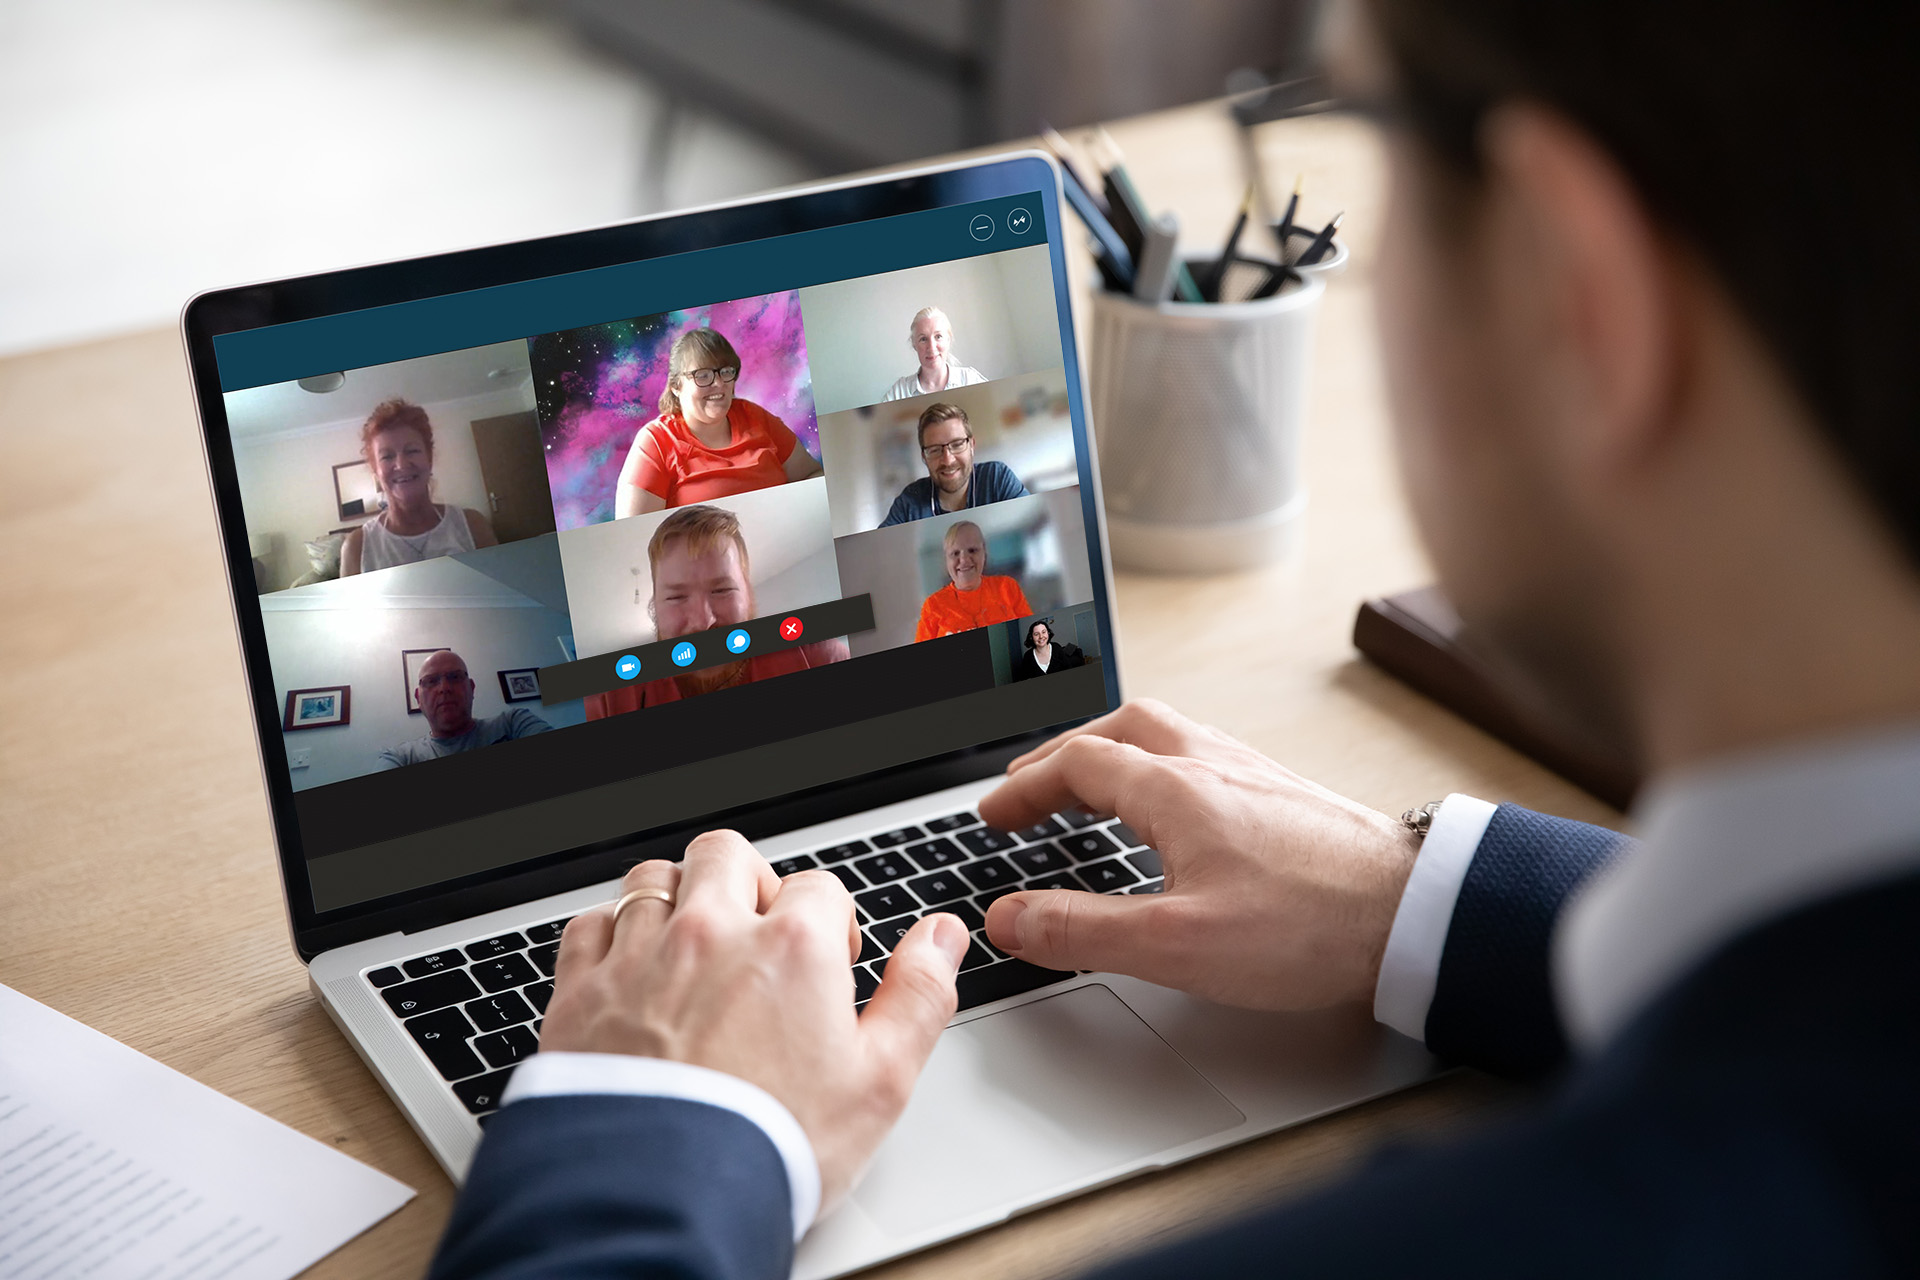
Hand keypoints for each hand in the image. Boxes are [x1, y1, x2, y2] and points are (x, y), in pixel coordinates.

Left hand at [540, 831, 969, 1208]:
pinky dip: (610, 935)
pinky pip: (590, 924)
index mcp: (791, 946)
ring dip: (678, 899)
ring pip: (655, 879)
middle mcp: (710, 933)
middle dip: (749, 882)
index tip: (829, 967)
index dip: (832, 924)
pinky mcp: (580, 993)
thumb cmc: (773, 1146)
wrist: (664, 1201)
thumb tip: (943, 936)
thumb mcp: (881, 1080)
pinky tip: (630, 970)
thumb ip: (920, 995)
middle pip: (727, 854)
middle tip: (759, 935)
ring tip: (694, 947)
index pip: (819, 887)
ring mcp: (638, 957)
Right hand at [977, 699, 1419, 1010]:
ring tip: (1092, 784)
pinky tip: (1176, 803)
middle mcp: (1212, 764)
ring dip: (1113, 750)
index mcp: (1174, 788)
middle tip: (1032, 785)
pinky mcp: (1286, 794)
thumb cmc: (1308, 926)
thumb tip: (1008, 919)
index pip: (1075, 764)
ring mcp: (1253, 774)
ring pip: (1165, 733)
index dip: (1024, 788)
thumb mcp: (1174, 943)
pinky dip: (1160, 764)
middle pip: (1119, 728)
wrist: (1415, 913)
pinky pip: (1203, 753)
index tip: (993, 816)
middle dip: (1063, 753)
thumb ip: (1081, 930)